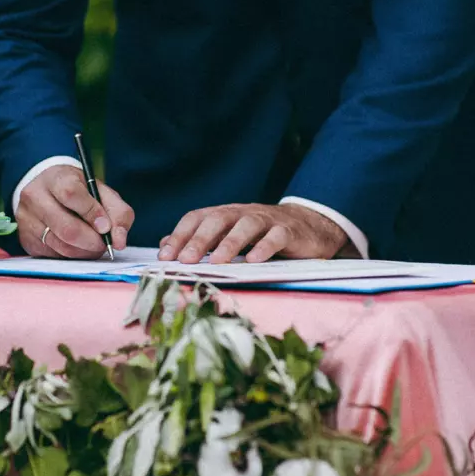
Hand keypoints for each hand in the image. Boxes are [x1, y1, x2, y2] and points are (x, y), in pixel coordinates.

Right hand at [16, 165, 133, 258]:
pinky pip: (54, 255)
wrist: (50, 191)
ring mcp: (27, 220)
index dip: (92, 213)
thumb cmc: (80, 192)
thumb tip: (119, 241)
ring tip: (94, 245)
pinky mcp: (26, 240)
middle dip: (92, 241)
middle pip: (66, 228)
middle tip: (104, 243)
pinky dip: (72, 256)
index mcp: (55, 178)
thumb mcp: (102, 192)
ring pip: (61, 246)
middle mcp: (35, 197)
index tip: (105, 226)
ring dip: (84, 251)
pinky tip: (78, 247)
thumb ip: (119, 213)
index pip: (71, 194)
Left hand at [158, 203, 347, 264]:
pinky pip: (277, 236)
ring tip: (217, 261)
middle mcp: (243, 213)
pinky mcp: (289, 231)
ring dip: (230, 243)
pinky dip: (265, 247)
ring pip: (246, 225)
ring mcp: (267, 220)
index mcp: (225, 214)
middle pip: (218, 219)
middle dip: (199, 240)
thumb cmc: (263, 235)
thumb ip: (200, 241)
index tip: (165, 257)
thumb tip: (164, 247)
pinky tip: (254, 260)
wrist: (310, 228)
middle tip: (185, 260)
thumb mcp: (230, 236)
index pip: (197, 217)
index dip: (180, 235)